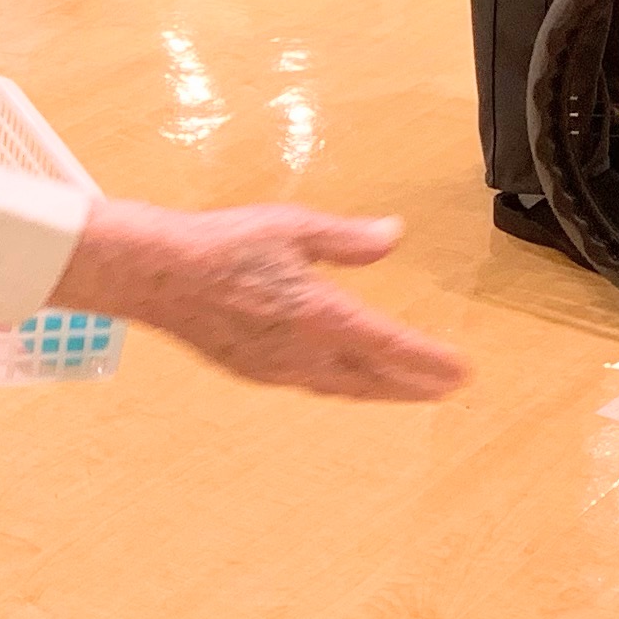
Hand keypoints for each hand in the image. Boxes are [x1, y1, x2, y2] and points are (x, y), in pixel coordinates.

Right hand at [51, 201, 466, 402]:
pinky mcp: (252, 370)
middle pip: (372, 379)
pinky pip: (309, 384)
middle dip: (412, 386)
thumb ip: (348, 239)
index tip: (462, 372)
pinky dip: (339, 384)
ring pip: (341, 387)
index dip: (430, 362)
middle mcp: (303, 352)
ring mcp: (275, 367)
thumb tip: (393, 235)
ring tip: (403, 391)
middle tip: (445, 390)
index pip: (391, 346)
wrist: (156, 274)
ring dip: (377, 390)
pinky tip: (339, 378)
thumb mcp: (293, 227)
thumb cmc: (221, 244)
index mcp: (320, 315)